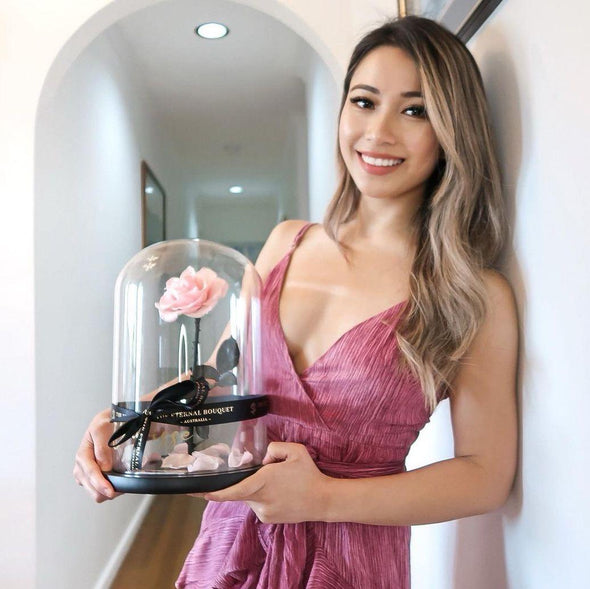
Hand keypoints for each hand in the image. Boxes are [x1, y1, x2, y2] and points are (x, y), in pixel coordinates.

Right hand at [73, 408, 121, 502]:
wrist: (115, 418)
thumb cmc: (107, 421)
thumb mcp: (102, 428)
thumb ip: (102, 448)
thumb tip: (104, 468)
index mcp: (83, 454)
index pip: (89, 473)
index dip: (100, 484)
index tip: (111, 491)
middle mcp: (84, 466)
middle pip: (92, 489)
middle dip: (106, 491)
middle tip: (124, 487)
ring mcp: (91, 472)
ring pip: (99, 493)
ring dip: (113, 489)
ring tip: (128, 481)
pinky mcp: (101, 475)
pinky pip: (106, 489)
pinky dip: (117, 486)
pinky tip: (126, 480)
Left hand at [202, 442, 331, 523]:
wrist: (322, 500)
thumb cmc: (309, 473)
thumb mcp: (295, 450)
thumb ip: (275, 447)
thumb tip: (264, 459)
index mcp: (264, 482)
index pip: (235, 489)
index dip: (216, 492)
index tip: (202, 492)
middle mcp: (260, 500)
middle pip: (240, 490)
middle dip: (243, 481)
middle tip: (263, 474)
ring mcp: (264, 512)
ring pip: (249, 497)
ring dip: (255, 489)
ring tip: (279, 484)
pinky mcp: (268, 519)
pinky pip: (257, 505)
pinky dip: (262, 497)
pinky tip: (279, 493)